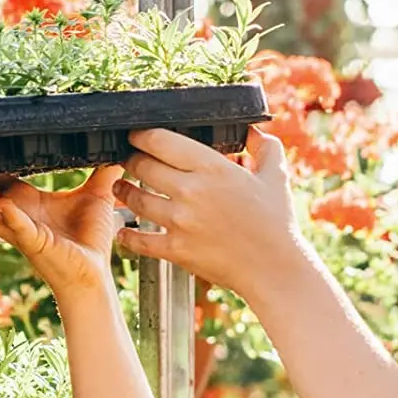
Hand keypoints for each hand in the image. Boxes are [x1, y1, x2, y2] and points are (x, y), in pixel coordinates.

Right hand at [0, 166, 123, 301]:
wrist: (95, 274)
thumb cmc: (90, 241)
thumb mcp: (96, 196)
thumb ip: (101, 171)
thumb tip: (115, 147)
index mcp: (25, 202)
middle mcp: (15, 216)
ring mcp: (21, 231)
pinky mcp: (36, 243)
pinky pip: (19, 229)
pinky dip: (12, 218)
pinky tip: (4, 206)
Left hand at [114, 126, 310, 299]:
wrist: (273, 267)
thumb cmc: (276, 222)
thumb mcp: (275, 175)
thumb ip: (263, 147)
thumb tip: (252, 131)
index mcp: (213, 167)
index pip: (161, 142)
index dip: (141, 135)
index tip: (136, 135)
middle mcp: (191, 191)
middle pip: (143, 166)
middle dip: (131, 160)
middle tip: (128, 160)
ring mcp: (180, 222)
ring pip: (136, 200)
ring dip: (124, 191)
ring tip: (121, 187)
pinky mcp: (175, 250)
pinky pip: (139, 240)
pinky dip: (126, 235)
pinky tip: (122, 230)